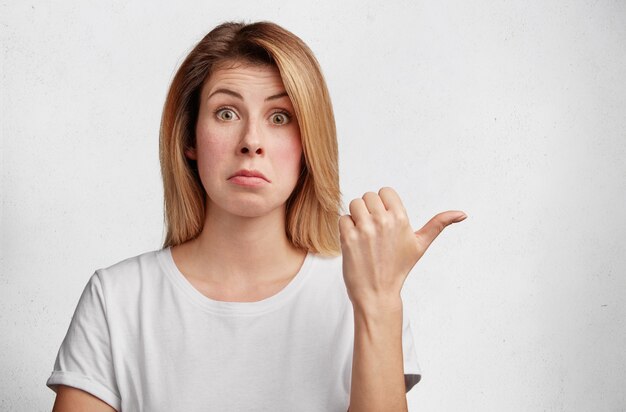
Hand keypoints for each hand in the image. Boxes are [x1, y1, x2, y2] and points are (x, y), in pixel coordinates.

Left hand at [339, 187, 466, 310]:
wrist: (377, 293)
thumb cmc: (398, 268)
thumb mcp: (421, 245)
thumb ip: (439, 224)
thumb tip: (462, 214)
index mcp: (400, 218)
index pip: (385, 191)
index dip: (383, 204)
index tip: (386, 221)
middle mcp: (382, 220)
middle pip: (368, 196)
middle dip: (369, 210)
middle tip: (374, 231)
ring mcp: (364, 229)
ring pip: (354, 204)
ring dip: (356, 217)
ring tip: (364, 235)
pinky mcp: (348, 238)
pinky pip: (343, 219)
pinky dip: (346, 229)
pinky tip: (355, 243)